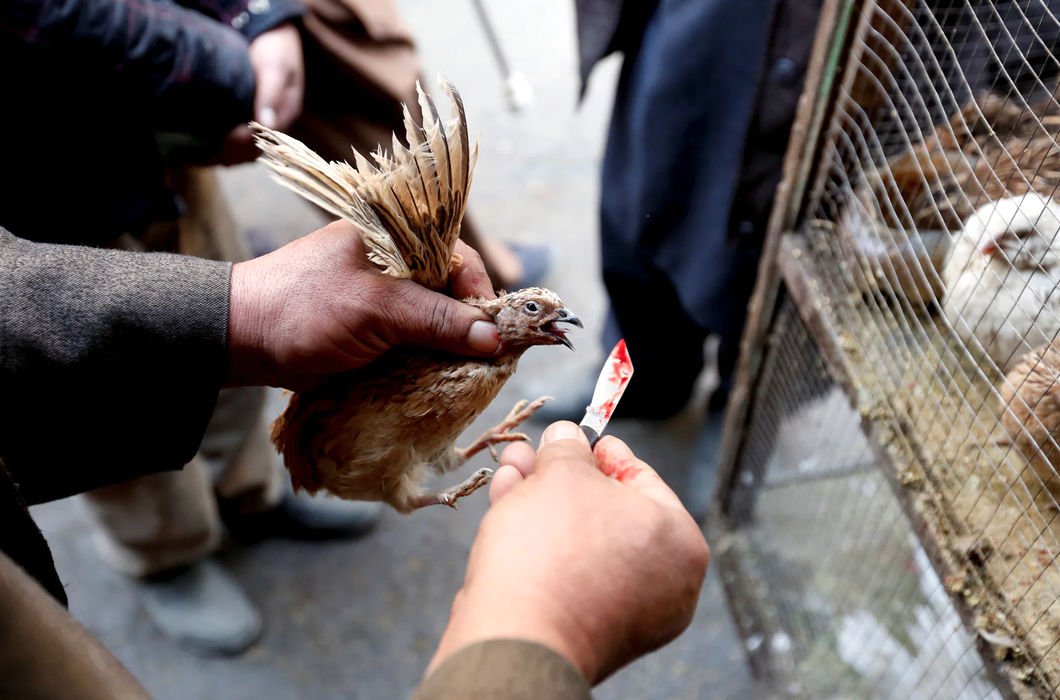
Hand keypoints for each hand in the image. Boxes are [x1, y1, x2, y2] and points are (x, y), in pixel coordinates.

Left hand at [218, 22, 304, 164]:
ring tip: (202, 152)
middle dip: (232, 153)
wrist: (271, 36)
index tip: (225, 136)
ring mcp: (262, 124)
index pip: (266, 140)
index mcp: (286, 114)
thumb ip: (271, 92)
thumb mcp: (275, 66)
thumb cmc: (274, 49)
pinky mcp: (249, 120)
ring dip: (225, 154)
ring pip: (244, 152)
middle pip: (254, 151)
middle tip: (206, 149)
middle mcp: (275, 125)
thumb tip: (267, 123)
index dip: (245, 142)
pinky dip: (222, 148)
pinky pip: (236, 143)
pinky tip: (205, 147)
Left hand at [227, 221, 497, 389]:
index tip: (493, 334)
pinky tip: (436, 378)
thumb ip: (435, 320)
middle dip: (467, 326)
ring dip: (448, 349)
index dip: (479, 294)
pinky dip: (427, 361)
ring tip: (461, 374)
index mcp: (395, 237)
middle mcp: (395, 264)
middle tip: (482, 360)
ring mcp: (383, 298)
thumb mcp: (375, 309)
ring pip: (436, 321)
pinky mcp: (374, 330)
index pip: (458, 258)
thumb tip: (492, 338)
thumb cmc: (304, 309)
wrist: (242, 341)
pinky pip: (414, 342)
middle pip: (452, 292)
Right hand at [428, 422, 709, 683]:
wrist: (517, 637)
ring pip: (580, 540)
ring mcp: (625, 614)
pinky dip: (538, 541)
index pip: (643, 479)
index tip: (579, 436)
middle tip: (534, 453)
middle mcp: (663, 585)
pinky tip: (507, 507)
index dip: (604, 451)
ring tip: (510, 472)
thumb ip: (568, 449)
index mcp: (681, 543)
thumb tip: (566, 436)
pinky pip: (566, 572)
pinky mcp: (584, 632)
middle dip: (560, 477)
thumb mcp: (562, 475)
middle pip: (606, 510)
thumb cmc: (554, 551)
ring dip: (540, 502)